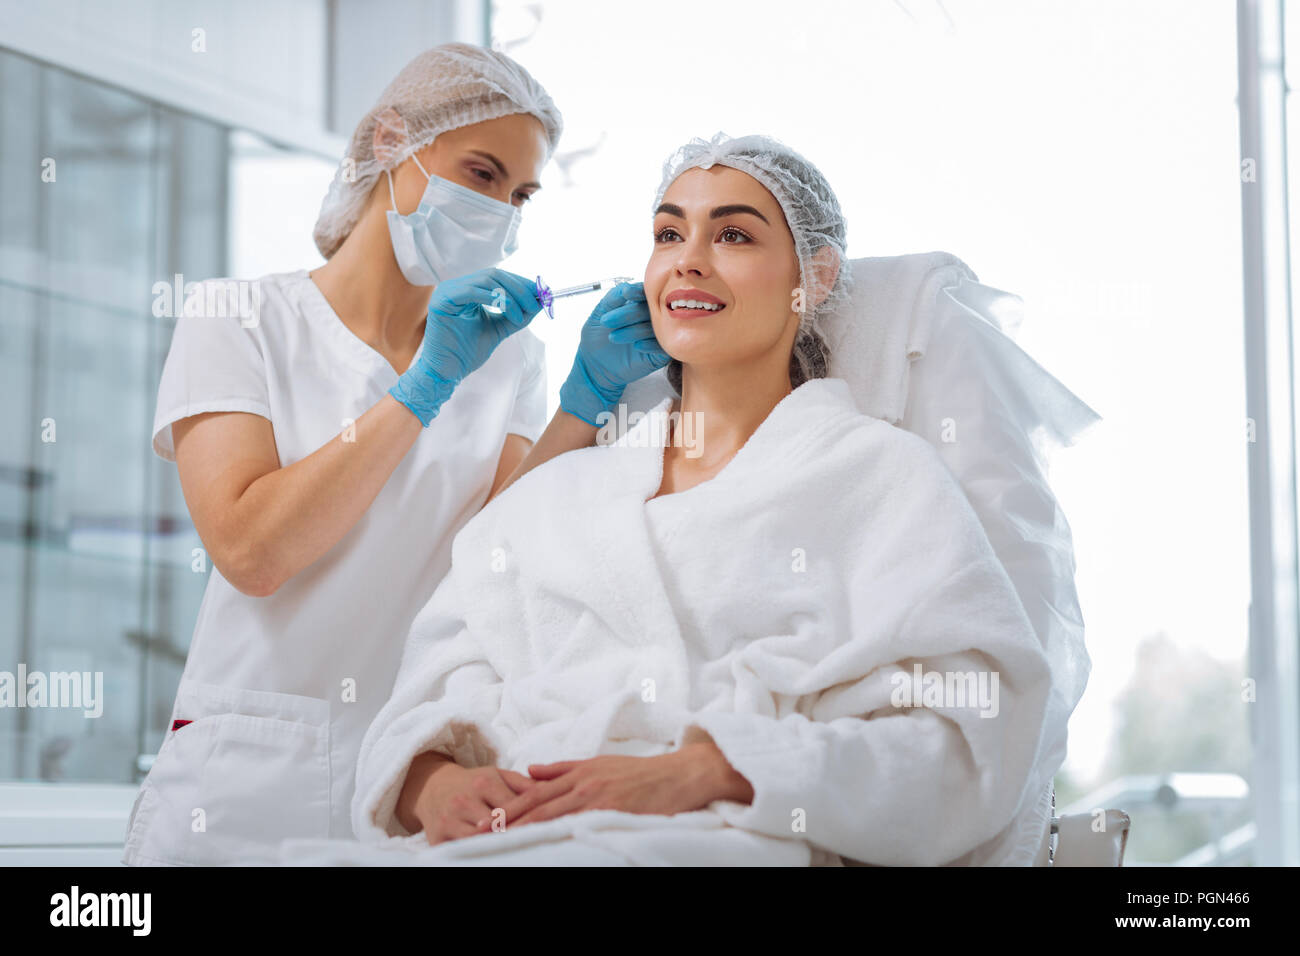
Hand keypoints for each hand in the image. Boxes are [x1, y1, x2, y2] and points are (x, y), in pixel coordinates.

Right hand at [390, 268, 541, 425]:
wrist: (446, 372)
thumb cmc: (466, 353)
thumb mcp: (498, 329)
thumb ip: (515, 315)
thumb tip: (539, 302)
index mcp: (467, 291)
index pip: (497, 277)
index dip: (520, 283)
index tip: (542, 293)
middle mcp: (456, 287)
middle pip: (494, 275)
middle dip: (520, 287)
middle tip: (538, 301)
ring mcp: (447, 291)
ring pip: (487, 280)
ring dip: (512, 294)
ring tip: (526, 311)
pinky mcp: (443, 301)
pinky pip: (474, 292)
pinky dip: (498, 300)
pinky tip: (513, 315)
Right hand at [397, 752, 537, 845]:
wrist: (432, 787)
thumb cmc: (474, 783)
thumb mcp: (498, 775)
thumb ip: (524, 784)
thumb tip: (551, 792)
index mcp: (484, 782)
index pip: (512, 805)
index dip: (531, 818)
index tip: (549, 827)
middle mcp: (465, 800)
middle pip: (497, 824)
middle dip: (516, 833)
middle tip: (538, 843)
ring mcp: (449, 820)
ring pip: (478, 840)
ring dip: (498, 845)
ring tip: (518, 851)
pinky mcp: (437, 838)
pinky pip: (460, 850)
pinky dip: (477, 853)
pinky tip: (494, 855)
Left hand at [473, 742, 750, 833]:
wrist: (680, 774)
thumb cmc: (642, 772)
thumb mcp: (599, 763)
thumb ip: (563, 768)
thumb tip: (530, 771)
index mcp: (577, 772)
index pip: (534, 794)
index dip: (509, 808)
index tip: (486, 821)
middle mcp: (583, 783)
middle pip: (537, 806)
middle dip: (507, 821)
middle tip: (481, 835)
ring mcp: (597, 797)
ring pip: (553, 816)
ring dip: (525, 830)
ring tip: (501, 843)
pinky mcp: (614, 809)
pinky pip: (580, 824)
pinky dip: (559, 834)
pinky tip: (545, 844)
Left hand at [558, 282, 669, 426]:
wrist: (595, 365)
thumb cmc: (597, 337)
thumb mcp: (599, 312)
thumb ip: (613, 298)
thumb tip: (627, 288)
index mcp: (639, 303)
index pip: (647, 292)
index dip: (639, 292)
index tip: (627, 294)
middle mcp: (651, 317)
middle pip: (650, 308)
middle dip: (628, 313)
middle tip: (606, 321)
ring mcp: (658, 334)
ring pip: (656, 327)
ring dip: (634, 330)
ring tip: (613, 337)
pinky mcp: (661, 353)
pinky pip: (663, 346)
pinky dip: (650, 344)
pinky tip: (636, 346)